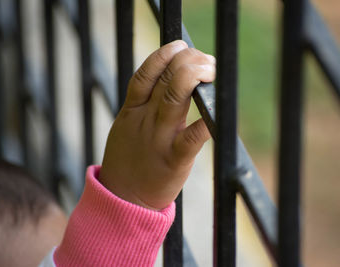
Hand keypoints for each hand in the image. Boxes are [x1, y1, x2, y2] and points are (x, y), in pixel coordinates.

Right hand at [99, 40, 214, 209]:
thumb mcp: (126, 126)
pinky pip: (191, 138)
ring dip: (194, 78)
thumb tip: (165, 80)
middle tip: (204, 58)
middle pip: (164, 80)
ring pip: (174, 98)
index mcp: (132, 111)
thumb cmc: (129, 161)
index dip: (162, 55)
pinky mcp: (173, 160)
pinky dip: (205, 123)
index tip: (179, 45)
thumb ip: (141, 104)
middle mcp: (145, 120)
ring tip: (210, 68)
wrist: (123, 200)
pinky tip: (216, 111)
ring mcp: (159, 139)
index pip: (144, 74)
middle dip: (186, 62)